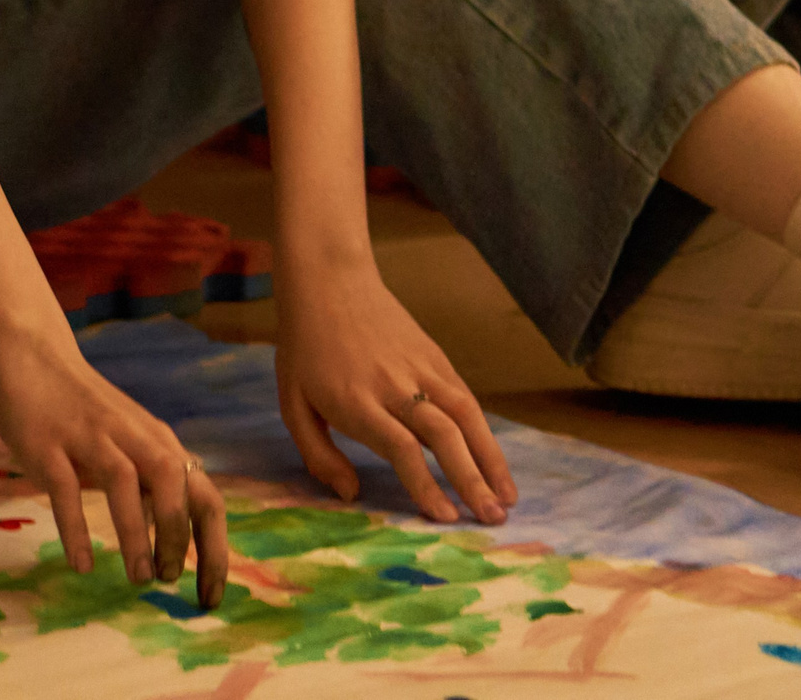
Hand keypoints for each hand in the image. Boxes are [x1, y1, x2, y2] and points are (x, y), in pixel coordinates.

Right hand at [0, 325, 226, 607]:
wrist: (31, 354)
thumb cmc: (83, 408)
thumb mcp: (129, 441)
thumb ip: (152, 480)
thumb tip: (178, 538)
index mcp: (158, 441)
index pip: (204, 496)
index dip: (214, 547)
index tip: (209, 594)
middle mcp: (131, 436)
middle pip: (173, 482)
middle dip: (179, 537)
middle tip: (168, 580)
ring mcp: (89, 437)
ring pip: (125, 482)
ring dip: (137, 533)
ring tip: (138, 578)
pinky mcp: (48, 444)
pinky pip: (66, 488)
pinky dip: (76, 528)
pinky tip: (82, 564)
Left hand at [276, 268, 516, 525]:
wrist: (330, 280)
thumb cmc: (305, 347)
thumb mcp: (292, 403)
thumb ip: (318, 455)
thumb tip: (350, 495)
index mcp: (356, 400)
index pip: (401, 447)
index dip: (425, 484)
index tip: (445, 518)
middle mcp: (394, 384)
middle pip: (443, 435)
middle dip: (471, 480)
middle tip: (492, 520)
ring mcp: (420, 367)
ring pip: (466, 414)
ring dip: (491, 458)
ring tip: (508, 497)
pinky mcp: (434, 356)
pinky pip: (464, 396)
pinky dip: (484, 431)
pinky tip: (494, 460)